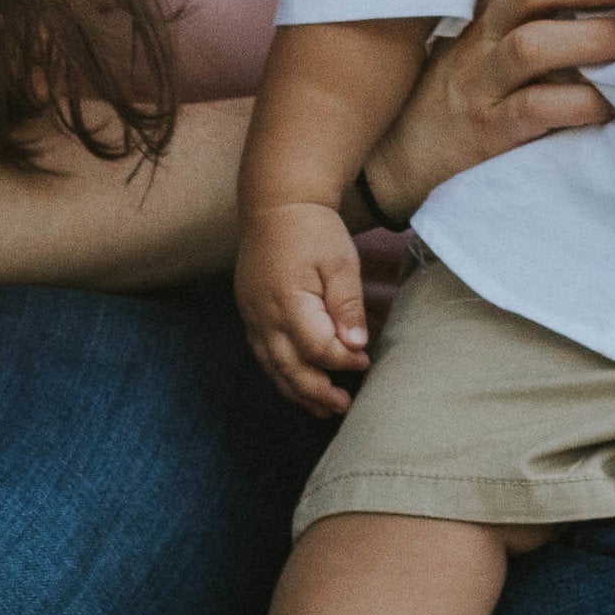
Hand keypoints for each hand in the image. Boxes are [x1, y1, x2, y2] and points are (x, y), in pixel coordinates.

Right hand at [237, 198, 372, 418]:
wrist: (277, 205)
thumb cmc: (314, 230)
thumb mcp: (340, 262)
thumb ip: (347, 306)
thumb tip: (356, 346)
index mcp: (288, 301)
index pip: (317, 348)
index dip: (343, 360)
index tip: (365, 361)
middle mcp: (264, 315)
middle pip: (288, 368)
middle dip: (317, 392)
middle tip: (343, 406)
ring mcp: (252, 316)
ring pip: (271, 367)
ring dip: (296, 391)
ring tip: (322, 410)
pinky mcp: (249, 314)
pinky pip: (262, 354)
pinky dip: (280, 374)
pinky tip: (297, 384)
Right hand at [361, 0, 614, 222]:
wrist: (406, 155)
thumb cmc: (474, 84)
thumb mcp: (495, 29)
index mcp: (489, 0)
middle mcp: (483, 34)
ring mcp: (482, 83)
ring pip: (530, 45)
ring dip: (592, 39)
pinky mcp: (490, 132)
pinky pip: (534, 109)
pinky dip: (582, 103)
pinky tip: (613, 103)